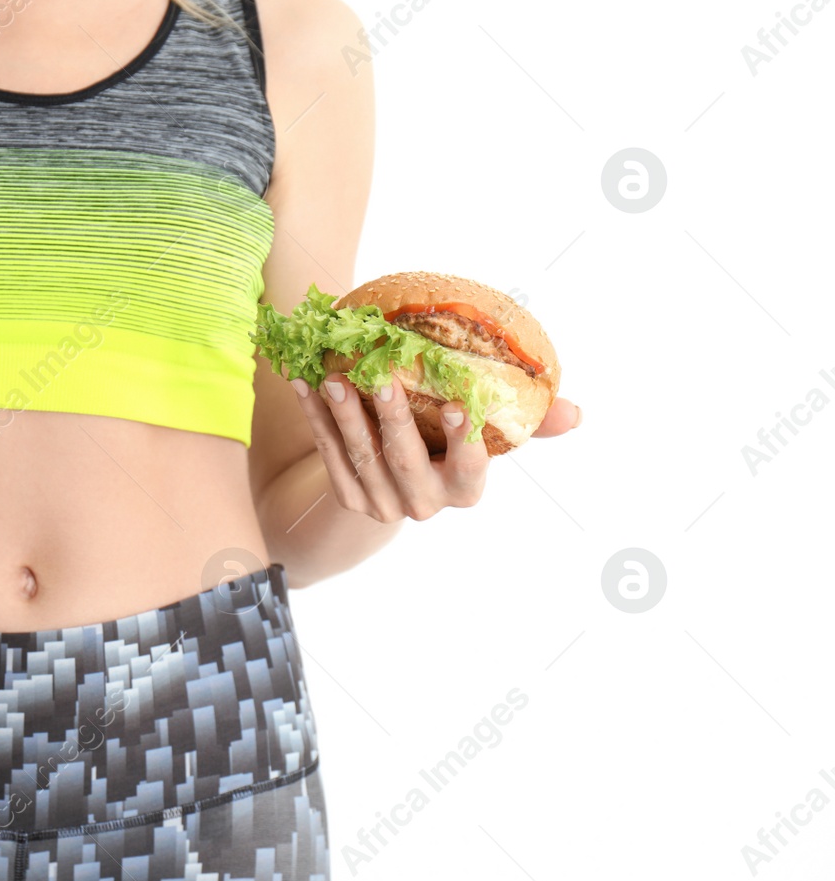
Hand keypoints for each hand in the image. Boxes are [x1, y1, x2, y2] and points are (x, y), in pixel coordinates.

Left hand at [291, 372, 581, 522]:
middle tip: (381, 377)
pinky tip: (304, 384)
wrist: (395, 487)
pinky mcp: (349, 496)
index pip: (469, 468)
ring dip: (345, 415)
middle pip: (406, 461)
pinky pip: (329, 454)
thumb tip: (575, 411)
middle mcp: (424, 504)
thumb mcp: (487, 437)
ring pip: (361, 457)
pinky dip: (316, 419)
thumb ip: (528, 424)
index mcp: (464, 490)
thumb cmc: (451, 448)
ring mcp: (382, 505)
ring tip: (333, 376)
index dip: (464, 439)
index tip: (457, 404)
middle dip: (392, 419)